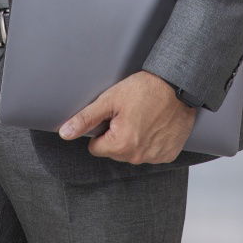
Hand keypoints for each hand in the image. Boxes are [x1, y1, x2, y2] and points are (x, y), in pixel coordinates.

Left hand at [58, 70, 197, 164]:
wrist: (178, 85)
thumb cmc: (144, 89)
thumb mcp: (110, 99)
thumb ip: (86, 118)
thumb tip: (64, 133)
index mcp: (121, 145)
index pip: (96, 147)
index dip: (101, 129)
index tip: (113, 115)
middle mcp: (138, 157)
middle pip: (114, 151)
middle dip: (117, 134)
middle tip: (128, 113)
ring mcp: (155, 157)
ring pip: (132, 152)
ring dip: (134, 138)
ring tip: (143, 116)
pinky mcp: (169, 154)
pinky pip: (151, 152)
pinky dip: (151, 141)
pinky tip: (155, 124)